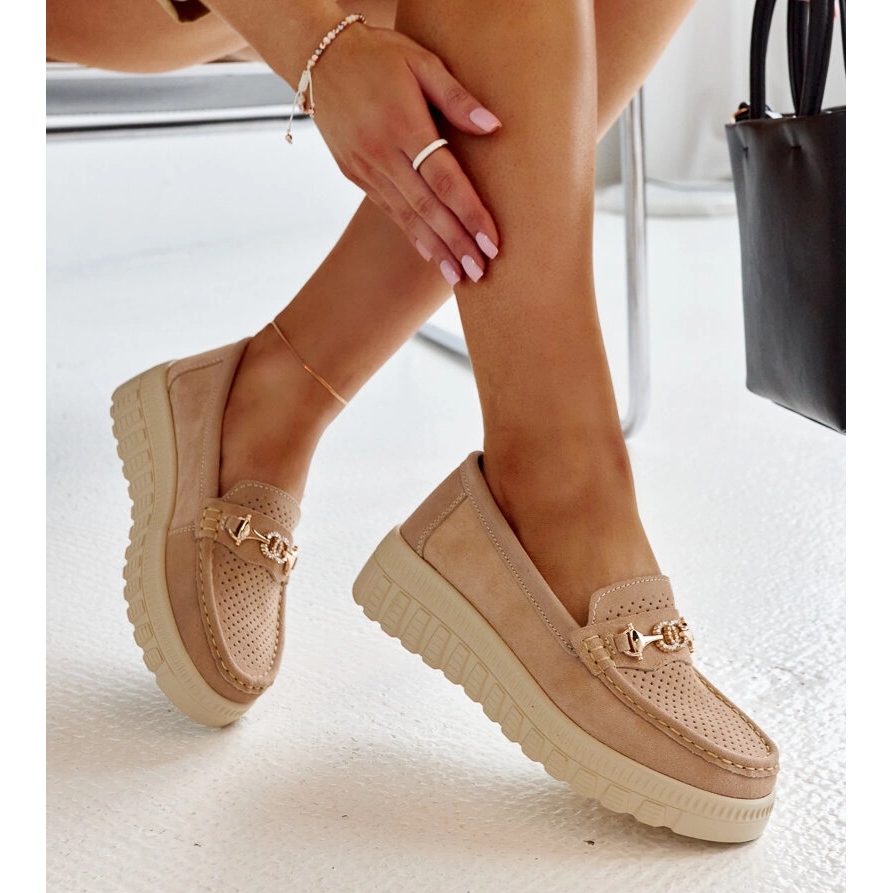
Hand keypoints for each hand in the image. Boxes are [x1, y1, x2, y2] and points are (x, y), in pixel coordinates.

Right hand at [308, 23, 501, 284]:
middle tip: (480, 273)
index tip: (491, 242)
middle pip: (427, 208)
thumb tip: (493, 127)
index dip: (469, 213)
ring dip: (436, 249)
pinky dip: (413, 235)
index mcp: (403, 123)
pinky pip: (389, 211)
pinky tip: (431, 254)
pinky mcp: (354, 174)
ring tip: (460, 276)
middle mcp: (381, 153)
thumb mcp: (421, 61)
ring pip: (407, 217)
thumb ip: (457, 97)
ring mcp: (365, 167)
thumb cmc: (378, 55)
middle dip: (456, 244)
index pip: (444, 179)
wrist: (319, 58)